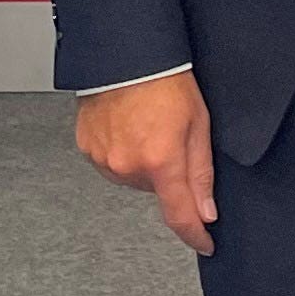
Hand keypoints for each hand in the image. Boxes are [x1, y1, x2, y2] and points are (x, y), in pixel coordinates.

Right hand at [77, 69, 217, 255]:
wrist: (125, 52)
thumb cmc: (166, 80)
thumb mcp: (198, 124)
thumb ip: (202, 173)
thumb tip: (206, 212)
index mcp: (161, 161)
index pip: (180, 216)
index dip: (195, 235)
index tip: (205, 243)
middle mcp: (128, 166)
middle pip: (156, 191)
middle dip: (167, 174)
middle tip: (171, 138)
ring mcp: (103, 159)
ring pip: (133, 178)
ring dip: (143, 164)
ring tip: (147, 127)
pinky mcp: (88, 148)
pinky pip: (112, 163)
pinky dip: (123, 152)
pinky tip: (128, 126)